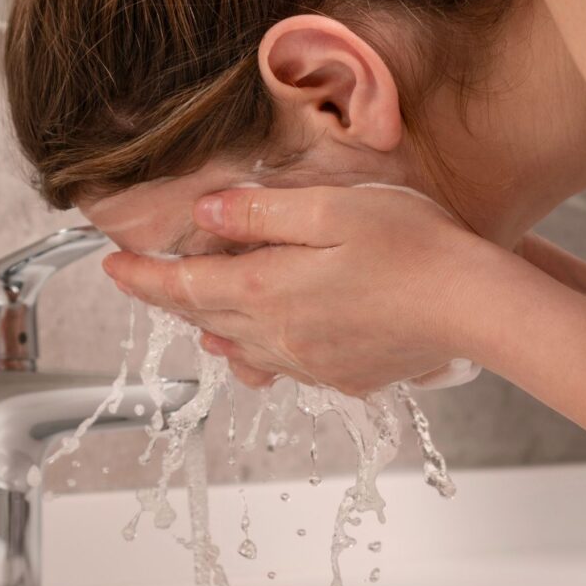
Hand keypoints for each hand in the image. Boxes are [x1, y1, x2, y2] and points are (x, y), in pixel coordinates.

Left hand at [101, 184, 498, 396]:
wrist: (473, 305)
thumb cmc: (412, 246)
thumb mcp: (331, 209)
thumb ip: (261, 212)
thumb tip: (207, 212)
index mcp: (270, 289)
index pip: (185, 286)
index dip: (143, 277)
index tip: (111, 267)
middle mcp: (280, 335)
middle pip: (205, 318)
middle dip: (167, 299)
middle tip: (140, 281)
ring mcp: (311, 362)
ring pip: (238, 347)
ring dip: (207, 326)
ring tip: (191, 311)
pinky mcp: (343, 376)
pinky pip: (280, 367)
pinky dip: (253, 352)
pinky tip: (258, 345)